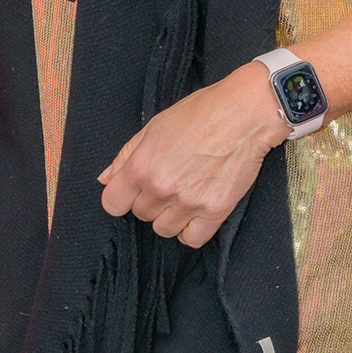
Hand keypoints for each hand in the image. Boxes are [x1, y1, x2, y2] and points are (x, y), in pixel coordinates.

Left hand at [99, 64, 287, 248]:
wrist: (245, 114)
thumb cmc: (201, 114)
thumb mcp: (154, 127)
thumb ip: (126, 156)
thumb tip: (106, 179)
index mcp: (141, 166)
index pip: (112, 204)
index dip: (121, 198)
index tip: (132, 192)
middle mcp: (161, 188)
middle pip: (141, 215)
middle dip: (151, 201)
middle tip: (170, 181)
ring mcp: (189, 202)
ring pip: (163, 230)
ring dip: (171, 216)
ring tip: (185, 194)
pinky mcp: (215, 211)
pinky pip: (192, 239)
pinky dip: (192, 230)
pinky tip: (197, 211)